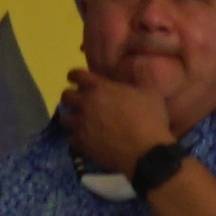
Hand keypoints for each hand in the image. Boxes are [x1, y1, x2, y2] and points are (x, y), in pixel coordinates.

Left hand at [56, 61, 175, 176]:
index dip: (75, 76)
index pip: (76, 75)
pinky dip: (75, 136)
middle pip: (66, 95)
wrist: (146, 153)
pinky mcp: (80, 144)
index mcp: (99, 88)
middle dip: (71, 96)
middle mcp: (85, 104)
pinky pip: (70, 138)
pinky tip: (84, 138)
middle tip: (79, 100)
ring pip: (64, 117)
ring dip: (71, 116)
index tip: (78, 79)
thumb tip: (138, 62)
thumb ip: (142, 74)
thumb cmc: (149, 119)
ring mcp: (80, 125)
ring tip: (79, 120)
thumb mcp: (151, 92)